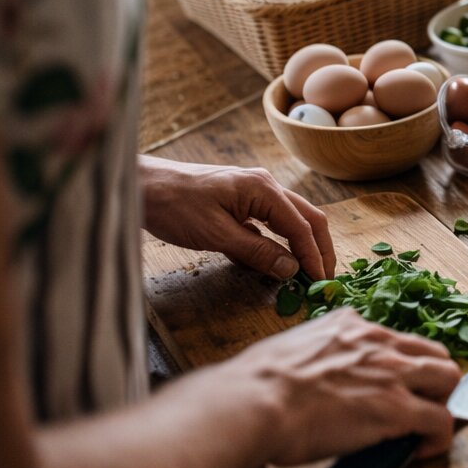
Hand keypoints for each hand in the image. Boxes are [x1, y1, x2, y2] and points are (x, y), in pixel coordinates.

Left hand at [140, 157, 334, 280]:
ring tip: (309, 271)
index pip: (301, 226)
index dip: (313, 255)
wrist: (142, 186)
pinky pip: (270, 222)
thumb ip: (257, 252)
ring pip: (291, 219)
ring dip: (302, 244)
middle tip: (325, 278)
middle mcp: (265, 186)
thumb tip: (291, 269)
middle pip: (307, 217)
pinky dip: (279, 241)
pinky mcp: (240, 201)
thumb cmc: (174, 206)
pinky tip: (276, 260)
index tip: (320, 281)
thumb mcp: (216, 235)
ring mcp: (254, 191)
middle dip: (319, 248)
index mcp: (263, 189)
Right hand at [222, 309, 460, 463]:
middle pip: (432, 352)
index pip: (394, 338)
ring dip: (442, 402)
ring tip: (427, 426)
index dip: (399, 364)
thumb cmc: (253, 385)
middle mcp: (378, 342)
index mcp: (349, 325)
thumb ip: (307, 356)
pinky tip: (424, 450)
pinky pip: (441, 420)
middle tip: (419, 404)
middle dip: (432, 378)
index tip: (391, 384)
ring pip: (448, 378)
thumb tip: (299, 380)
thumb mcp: (286, 351)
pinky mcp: (398, 409)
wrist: (253, 403)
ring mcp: (392, 374)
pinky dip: (440, 437)